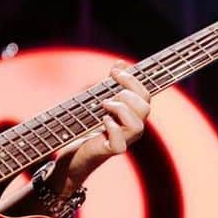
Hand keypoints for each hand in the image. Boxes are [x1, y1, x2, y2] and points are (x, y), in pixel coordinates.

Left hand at [45, 62, 150, 201]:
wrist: (72, 153)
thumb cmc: (86, 127)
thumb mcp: (98, 100)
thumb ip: (110, 84)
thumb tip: (120, 63)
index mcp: (132, 115)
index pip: (144, 95)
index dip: (132, 80)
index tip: (114, 71)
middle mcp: (131, 129)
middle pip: (145, 108)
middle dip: (127, 93)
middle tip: (107, 93)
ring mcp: (123, 141)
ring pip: (138, 126)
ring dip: (120, 109)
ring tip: (104, 105)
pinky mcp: (109, 151)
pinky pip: (120, 144)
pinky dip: (112, 128)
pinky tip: (102, 121)